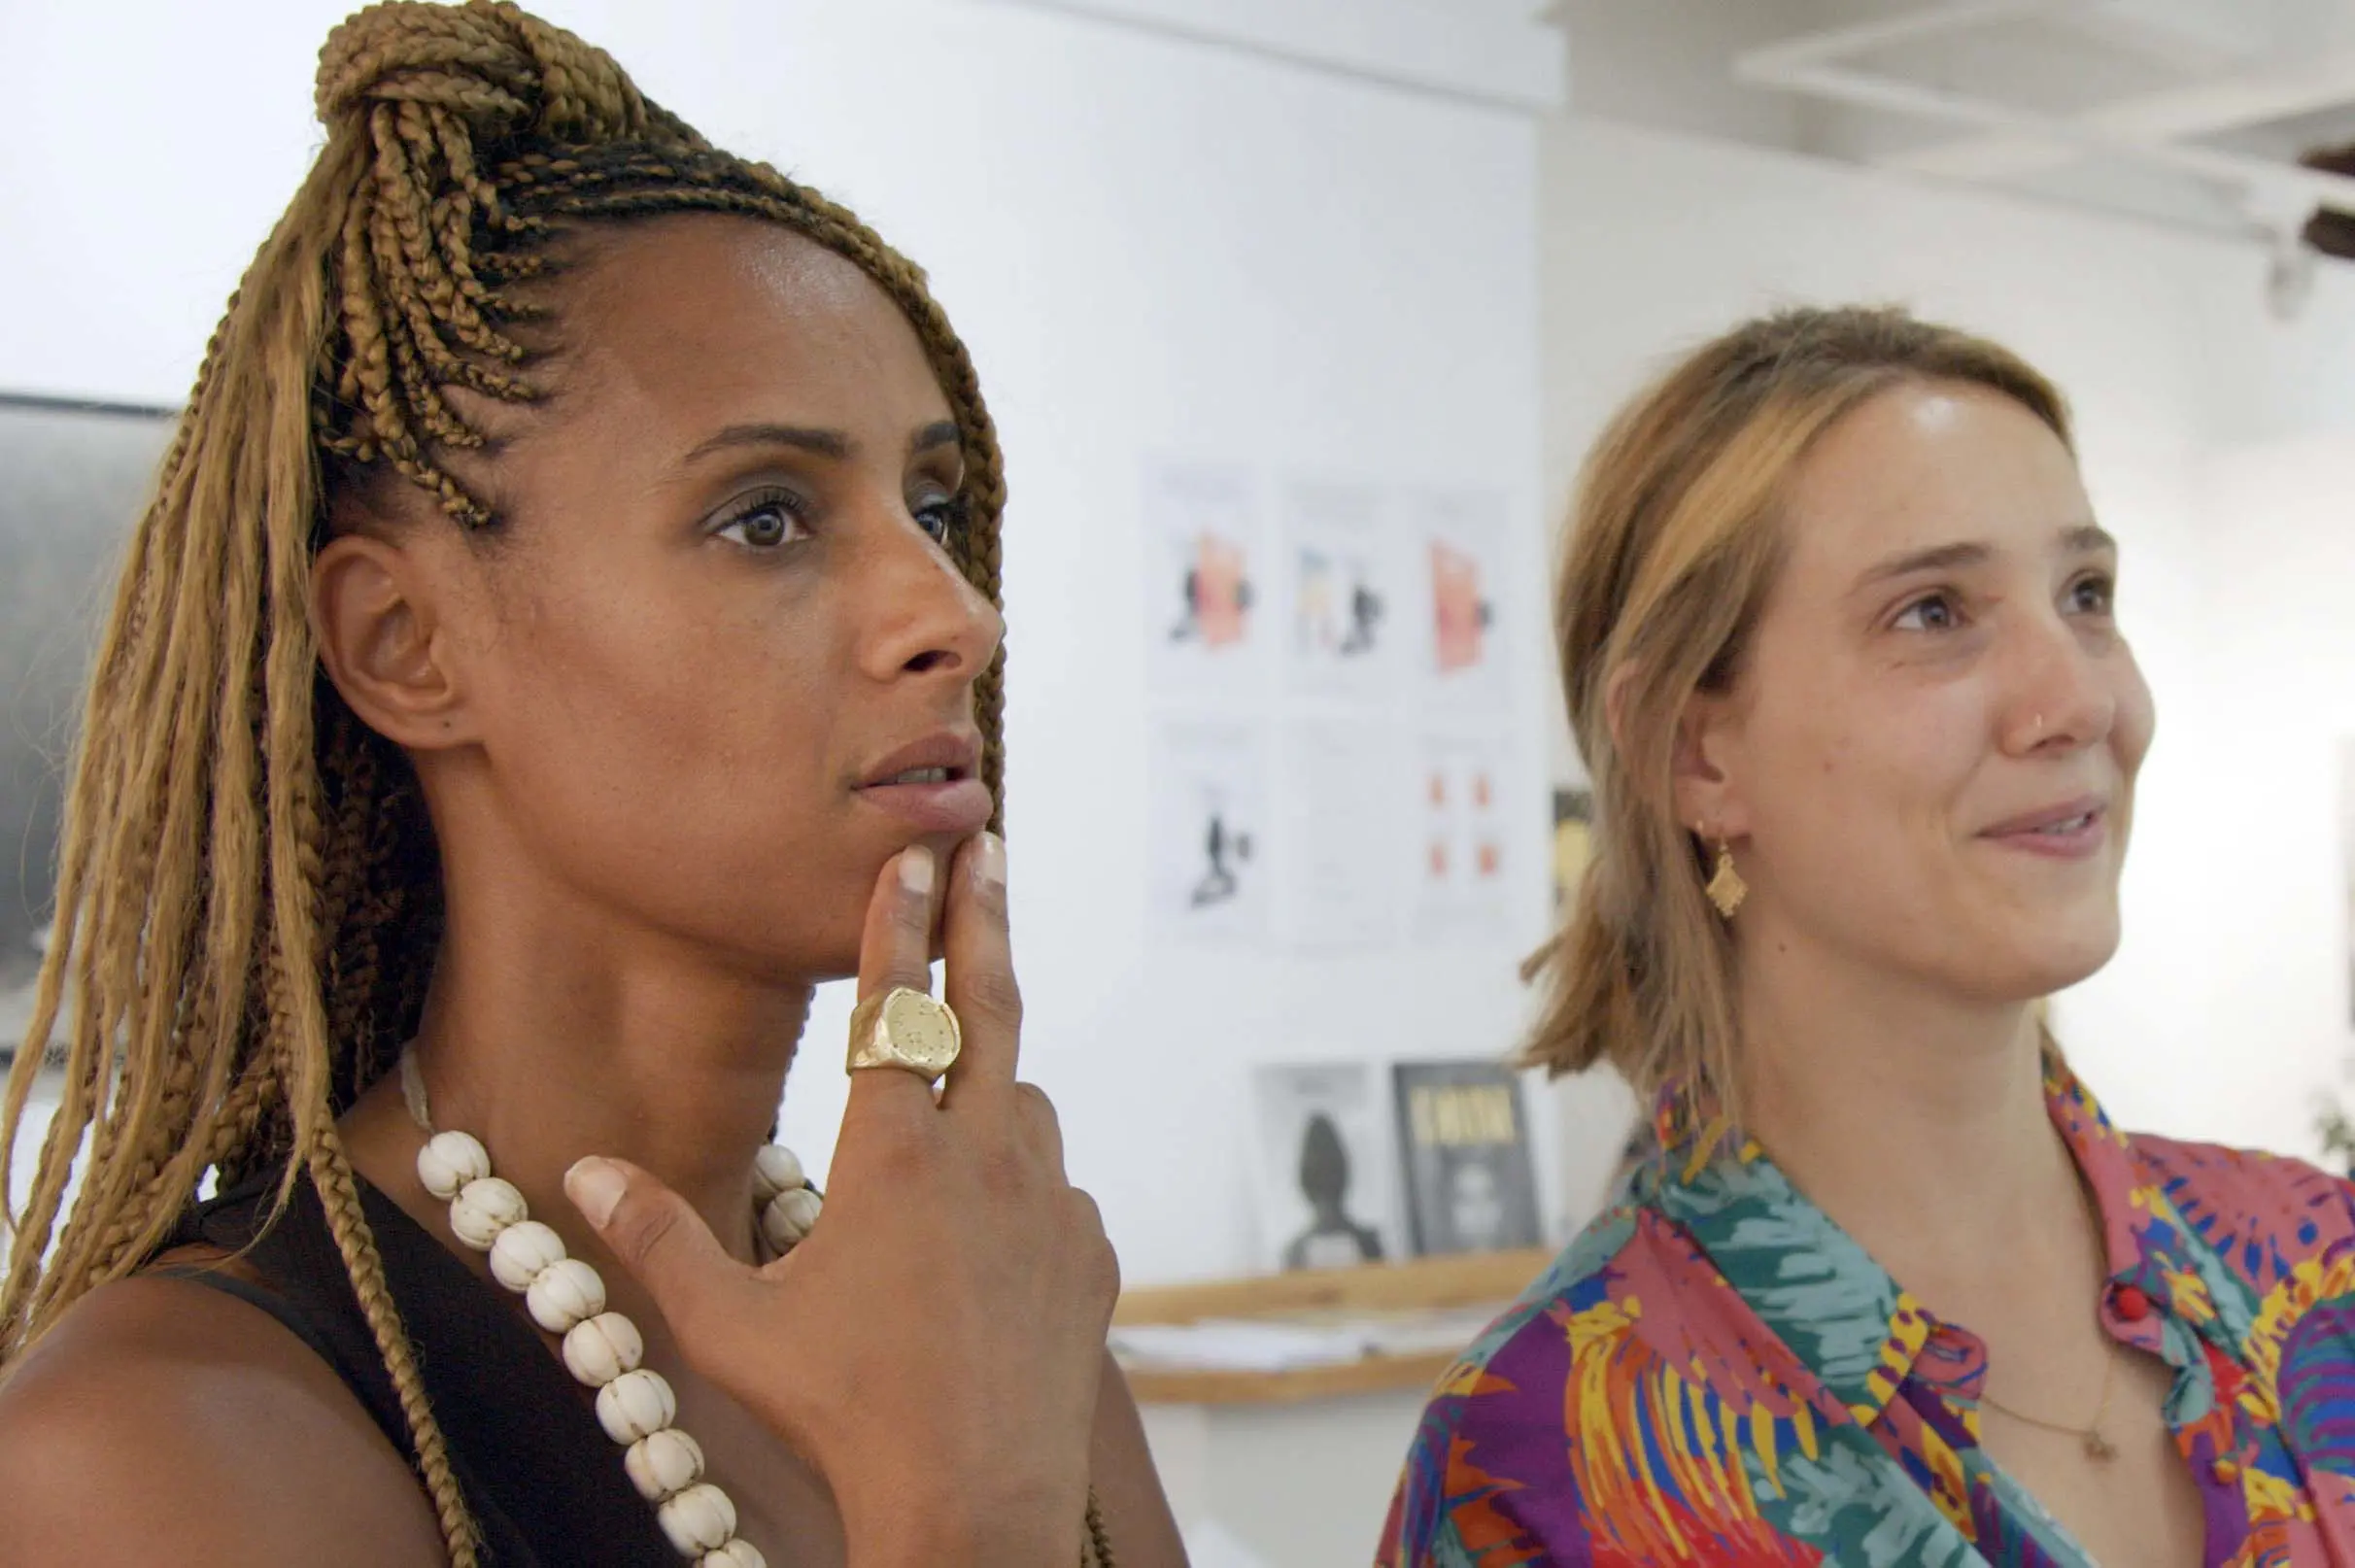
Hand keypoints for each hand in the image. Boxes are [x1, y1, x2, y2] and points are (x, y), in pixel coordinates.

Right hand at [564, 835, 1118, 1565]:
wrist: (974, 1506)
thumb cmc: (844, 1418)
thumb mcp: (732, 1329)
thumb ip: (660, 1240)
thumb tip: (588, 1174)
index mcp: (895, 1157)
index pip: (896, 1007)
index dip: (898, 922)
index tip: (913, 855)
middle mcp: (987, 1158)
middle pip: (990, 1008)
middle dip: (983, 918)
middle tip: (988, 846)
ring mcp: (1052, 1203)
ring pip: (1026, 1104)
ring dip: (994, 1083)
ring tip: (959, 1098)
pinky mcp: (1092, 1254)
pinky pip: (1055, 1188)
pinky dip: (1022, 1183)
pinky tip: (988, 1234)